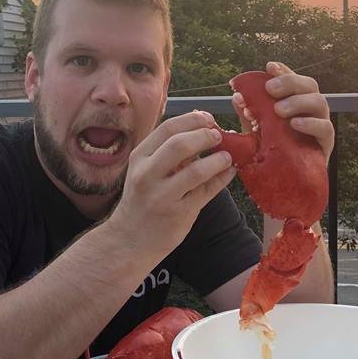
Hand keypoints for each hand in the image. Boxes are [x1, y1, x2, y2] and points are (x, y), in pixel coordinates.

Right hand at [108, 111, 235, 257]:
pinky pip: (207, 192)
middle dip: (205, 136)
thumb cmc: (141, 200)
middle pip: (181, 145)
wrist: (128, 240)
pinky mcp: (179, 214)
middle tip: (219, 135)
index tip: (208, 118)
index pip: (167, 128)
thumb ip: (168, 151)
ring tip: (227, 157)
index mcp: (139, 158)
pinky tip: (228, 172)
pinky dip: (222, 179)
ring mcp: (163, 196)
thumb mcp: (145, 171)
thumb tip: (202, 127)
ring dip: (218, 159)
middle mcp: (148, 175)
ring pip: (196, 170)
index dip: (192, 119)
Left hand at [233, 61, 333, 161]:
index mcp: (296, 102)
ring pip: (319, 102)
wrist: (285, 184)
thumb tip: (237, 96)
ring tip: (279, 110)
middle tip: (270, 89)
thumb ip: (249, 115)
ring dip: (298, 102)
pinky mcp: (326, 144)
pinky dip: (311, 124)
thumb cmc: (273, 153)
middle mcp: (310, 110)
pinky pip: (325, 128)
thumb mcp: (256, 133)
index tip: (269, 67)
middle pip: (309, 85)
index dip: (284, 71)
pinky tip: (295, 124)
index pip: (294, 80)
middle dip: (290, 82)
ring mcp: (320, 124)